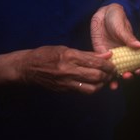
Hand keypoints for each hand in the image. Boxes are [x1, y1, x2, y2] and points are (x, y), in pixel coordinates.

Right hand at [0, 46, 115, 93]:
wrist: (26, 68)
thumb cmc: (46, 54)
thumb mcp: (66, 49)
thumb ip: (87, 53)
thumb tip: (107, 55)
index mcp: (70, 56)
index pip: (95, 62)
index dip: (108, 65)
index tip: (113, 65)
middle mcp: (69, 70)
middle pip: (96, 76)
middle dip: (108, 75)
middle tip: (112, 73)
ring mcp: (66, 82)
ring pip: (91, 88)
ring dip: (101, 85)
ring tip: (105, 80)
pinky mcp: (63, 90)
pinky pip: (82, 91)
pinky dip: (91, 88)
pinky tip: (94, 84)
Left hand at [91, 3, 139, 86]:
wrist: (103, 13)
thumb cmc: (117, 18)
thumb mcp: (123, 27)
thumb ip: (129, 38)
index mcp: (131, 49)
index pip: (138, 62)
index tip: (138, 71)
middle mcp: (122, 55)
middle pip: (127, 70)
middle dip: (127, 76)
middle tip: (126, 76)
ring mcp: (111, 56)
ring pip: (114, 72)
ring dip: (115, 80)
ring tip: (114, 84)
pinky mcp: (100, 54)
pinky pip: (101, 65)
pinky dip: (102, 73)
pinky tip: (102, 79)